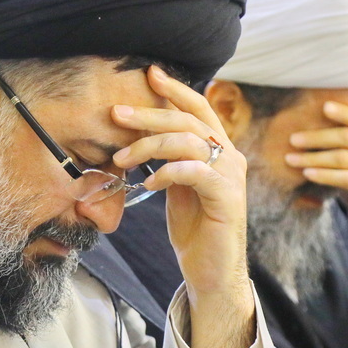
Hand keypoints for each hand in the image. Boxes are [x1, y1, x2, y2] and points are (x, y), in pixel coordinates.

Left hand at [111, 65, 254, 347]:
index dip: (175, 90)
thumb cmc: (195, 230)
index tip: (149, 74)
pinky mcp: (227, 198)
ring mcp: (231, 176)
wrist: (212, 273)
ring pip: (188, 141)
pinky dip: (167, 172)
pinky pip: (195, 171)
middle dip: (149, 114)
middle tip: (116, 114)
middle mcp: (230, 157)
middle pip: (188, 120)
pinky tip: (149, 182)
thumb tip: (141, 136)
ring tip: (121, 158)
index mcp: (219, 150)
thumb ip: (170, 160)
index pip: (198, 108)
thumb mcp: (177, 187)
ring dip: (148, 145)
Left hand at [285, 101, 347, 268]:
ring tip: (291, 159)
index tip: (323, 106)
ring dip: (313, 157)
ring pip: (342, 157)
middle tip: (293, 139)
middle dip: (317, 137)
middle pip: (346, 137)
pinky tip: (308, 174)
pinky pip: (345, 178)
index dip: (344, 111)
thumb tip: (336, 109)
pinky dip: (324, 175)